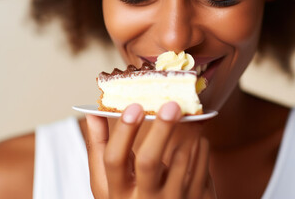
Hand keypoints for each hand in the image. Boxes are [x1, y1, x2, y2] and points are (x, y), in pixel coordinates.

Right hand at [85, 102, 215, 198]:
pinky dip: (200, 144)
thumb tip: (93, 112)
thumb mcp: (107, 181)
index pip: (114, 159)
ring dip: (187, 132)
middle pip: (149, 161)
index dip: (123, 132)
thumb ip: (100, 147)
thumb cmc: (129, 197)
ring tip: (188, 114)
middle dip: (161, 130)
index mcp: (117, 191)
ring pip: (181, 160)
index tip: (134, 106)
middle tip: (171, 105)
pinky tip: (197, 134)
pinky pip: (201, 165)